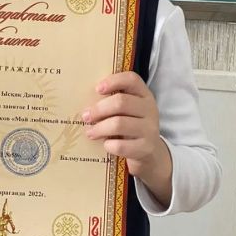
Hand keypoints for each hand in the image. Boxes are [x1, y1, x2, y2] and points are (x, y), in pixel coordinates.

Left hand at [82, 71, 172, 204]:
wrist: (150, 155)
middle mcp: (150, 109)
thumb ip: (113, 102)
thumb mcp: (128, 112)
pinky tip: (105, 145)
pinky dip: (108, 145)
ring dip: (99, 128)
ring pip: (119, 124)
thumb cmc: (131, 127)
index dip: (113, 81)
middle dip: (99, 109)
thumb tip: (85, 103)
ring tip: (90, 132)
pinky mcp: (146, 148)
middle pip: (121, 102)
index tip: (97, 89)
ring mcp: (150, 129)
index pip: (132, 79)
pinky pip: (121, 145)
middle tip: (85, 116)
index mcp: (144, 95)